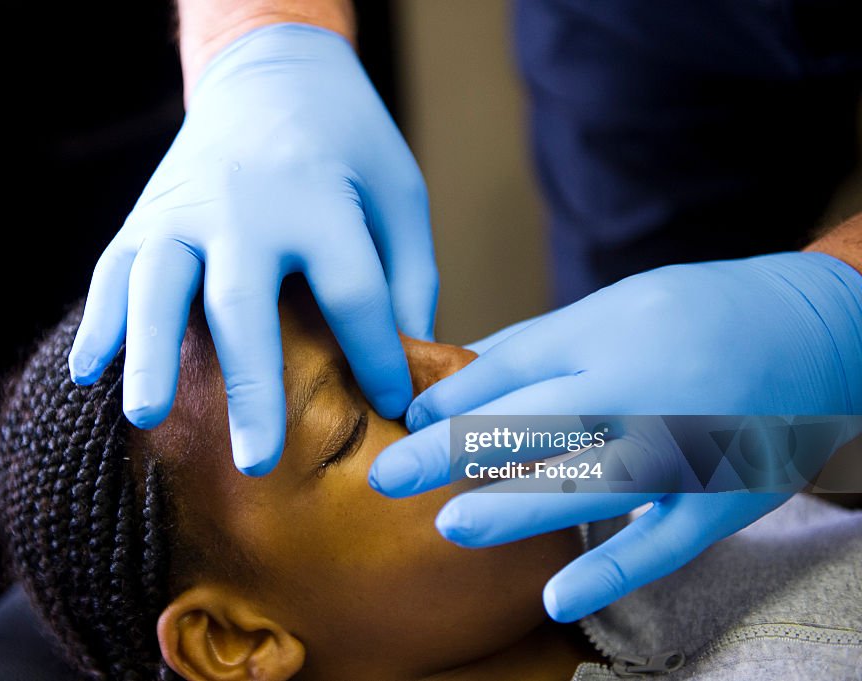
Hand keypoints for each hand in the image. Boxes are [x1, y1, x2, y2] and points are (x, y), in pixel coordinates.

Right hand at [68, 24, 437, 474]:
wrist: (272, 68)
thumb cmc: (348, 143)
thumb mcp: (399, 193)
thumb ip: (410, 275)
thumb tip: (413, 361)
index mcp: (320, 202)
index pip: (354, 297)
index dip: (379, 359)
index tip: (396, 408)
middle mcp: (246, 208)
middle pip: (246, 308)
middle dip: (251, 389)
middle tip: (258, 464)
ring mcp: (186, 209)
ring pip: (160, 287)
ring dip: (152, 354)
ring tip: (147, 417)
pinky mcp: (148, 214)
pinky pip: (113, 270)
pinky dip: (98, 320)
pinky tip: (86, 370)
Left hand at [369, 251, 861, 620]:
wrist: (815, 331)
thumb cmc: (694, 316)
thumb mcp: (614, 307)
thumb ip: (535, 344)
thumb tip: (456, 371)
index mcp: (607, 331)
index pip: (511, 368)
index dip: (451, 399)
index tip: (403, 424)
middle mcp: (640, 385)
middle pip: (534, 421)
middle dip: (453, 450)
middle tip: (386, 477)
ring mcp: (682, 447)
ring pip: (588, 483)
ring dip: (514, 507)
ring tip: (448, 526)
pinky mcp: (718, 498)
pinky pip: (660, 543)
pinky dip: (609, 572)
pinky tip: (554, 598)